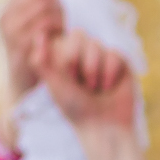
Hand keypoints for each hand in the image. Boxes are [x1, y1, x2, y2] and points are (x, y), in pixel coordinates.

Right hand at [0, 0, 63, 102]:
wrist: (25, 84)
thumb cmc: (39, 49)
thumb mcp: (39, 22)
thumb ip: (42, 0)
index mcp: (11, 6)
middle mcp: (6, 16)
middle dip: (60, 0)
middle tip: (64, 16)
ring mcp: (10, 32)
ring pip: (45, 7)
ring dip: (61, 15)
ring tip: (63, 27)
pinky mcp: (19, 48)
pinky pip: (44, 27)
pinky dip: (57, 29)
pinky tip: (59, 38)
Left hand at [34, 30, 145, 159]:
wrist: (104, 125)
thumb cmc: (76, 108)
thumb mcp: (54, 84)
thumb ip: (42, 61)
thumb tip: (38, 34)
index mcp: (64, 57)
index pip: (63, 38)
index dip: (66, 58)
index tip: (68, 80)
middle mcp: (83, 54)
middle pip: (80, 36)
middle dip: (80, 62)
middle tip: (83, 85)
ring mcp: (102, 56)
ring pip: (97, 45)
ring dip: (95, 71)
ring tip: (97, 89)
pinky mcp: (120, 62)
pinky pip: (115, 54)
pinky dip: (110, 72)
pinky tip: (110, 86)